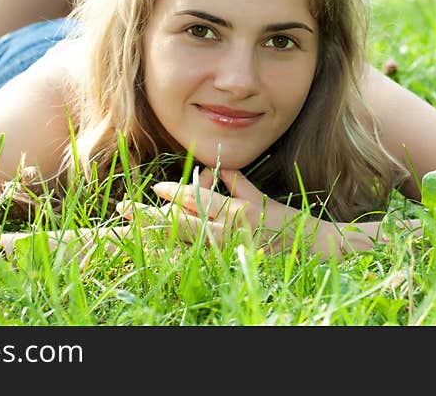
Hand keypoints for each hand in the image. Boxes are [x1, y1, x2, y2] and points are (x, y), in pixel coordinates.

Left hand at [117, 168, 307, 253]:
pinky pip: (194, 261)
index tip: (158, 188)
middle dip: (151, 217)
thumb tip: (215, 168)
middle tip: (124, 209)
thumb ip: (236, 182)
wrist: (311, 251)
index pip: (199, 199)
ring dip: (156, 236)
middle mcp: (229, 233)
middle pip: (181, 224)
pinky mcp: (227, 267)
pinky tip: (155, 252)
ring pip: (183, 245)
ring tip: (129, 229)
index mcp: (238, 211)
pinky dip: (174, 255)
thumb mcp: (260, 198)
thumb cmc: (286, 221)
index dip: (176, 193)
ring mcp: (227, 253)